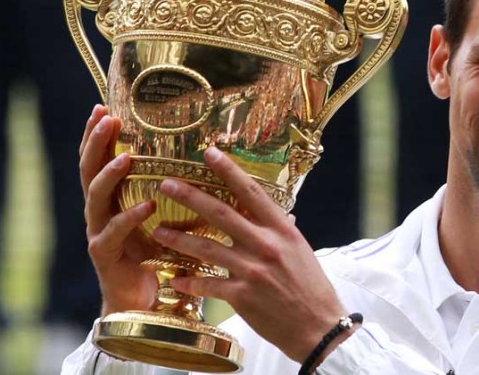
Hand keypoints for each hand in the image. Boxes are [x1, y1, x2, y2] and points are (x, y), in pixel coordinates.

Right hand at [80, 105, 159, 316]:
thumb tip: (205, 158)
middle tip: (105, 119)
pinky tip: (146, 204)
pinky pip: (113, 232)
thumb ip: (173, 192)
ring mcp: (98, 233)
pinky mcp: (105, 256)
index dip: (97, 135)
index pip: (98, 160)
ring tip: (125, 157)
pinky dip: (129, 217)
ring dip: (109, 175)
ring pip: (95, 198)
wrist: (143, 302)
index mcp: (111, 199)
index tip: (103, 107)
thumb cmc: (158, 256)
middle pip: (89, 170)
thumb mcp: (166, 217)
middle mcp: (99, 212)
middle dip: (95, 143)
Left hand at [151, 147, 347, 362]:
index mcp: (281, 229)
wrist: (318, 326)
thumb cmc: (311, 287)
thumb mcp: (300, 250)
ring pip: (206, 248)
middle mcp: (265, 245)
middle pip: (221, 214)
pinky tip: (174, 279)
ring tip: (159, 230)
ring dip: (178, 239)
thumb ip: (283, 230)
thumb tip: (280, 212)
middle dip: (191, 196)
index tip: (210, 152)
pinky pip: (207, 285)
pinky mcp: (241, 296)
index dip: (229, 170)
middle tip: (167, 184)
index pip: (251, 192)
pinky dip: (189, 282)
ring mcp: (252, 270)